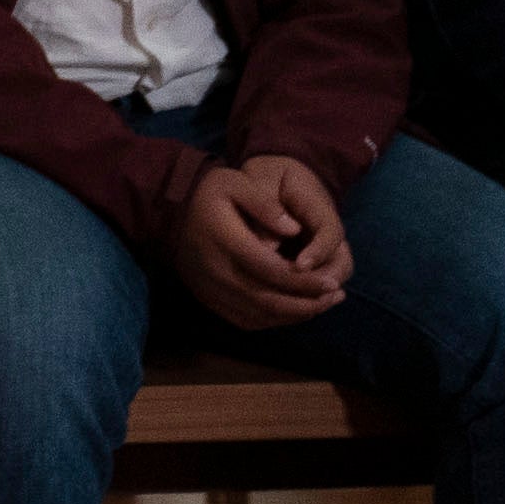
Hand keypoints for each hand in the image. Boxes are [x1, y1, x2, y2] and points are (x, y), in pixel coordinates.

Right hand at [174, 157, 353, 332]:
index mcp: (225, 242)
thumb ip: (265, 203)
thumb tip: (294, 230)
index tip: (332, 281)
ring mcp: (211, 290)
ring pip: (260, 314)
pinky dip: (275, 320)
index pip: (271, 270)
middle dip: (307, 302)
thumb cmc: (207, 195)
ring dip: (295, 314)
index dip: (304, 281)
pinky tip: (296, 311)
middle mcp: (217, 272)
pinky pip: (247, 320)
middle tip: (335, 296)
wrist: (169, 213)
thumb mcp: (234, 182)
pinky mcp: (210, 301)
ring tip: (323, 304)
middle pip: (268, 299)